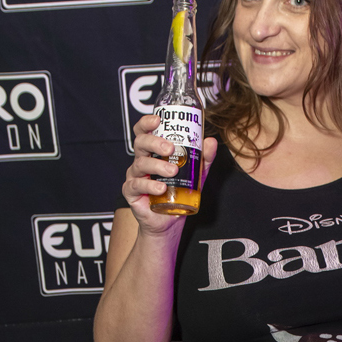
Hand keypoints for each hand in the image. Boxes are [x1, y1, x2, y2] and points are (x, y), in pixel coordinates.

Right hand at [123, 114, 217, 234]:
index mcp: (152, 152)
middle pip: (140, 143)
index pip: (144, 132)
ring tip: (172, 171)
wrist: (169, 221)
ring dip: (157, 165)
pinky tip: (161, 188)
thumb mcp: (195, 174)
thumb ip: (203, 159)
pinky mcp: (131, 192)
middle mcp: (142, 160)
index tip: (157, 120)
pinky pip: (136, 185)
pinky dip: (149, 185)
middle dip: (155, 142)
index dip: (147, 123)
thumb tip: (210, 141)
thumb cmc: (178, 193)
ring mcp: (135, 176)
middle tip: (170, 148)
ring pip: (140, 164)